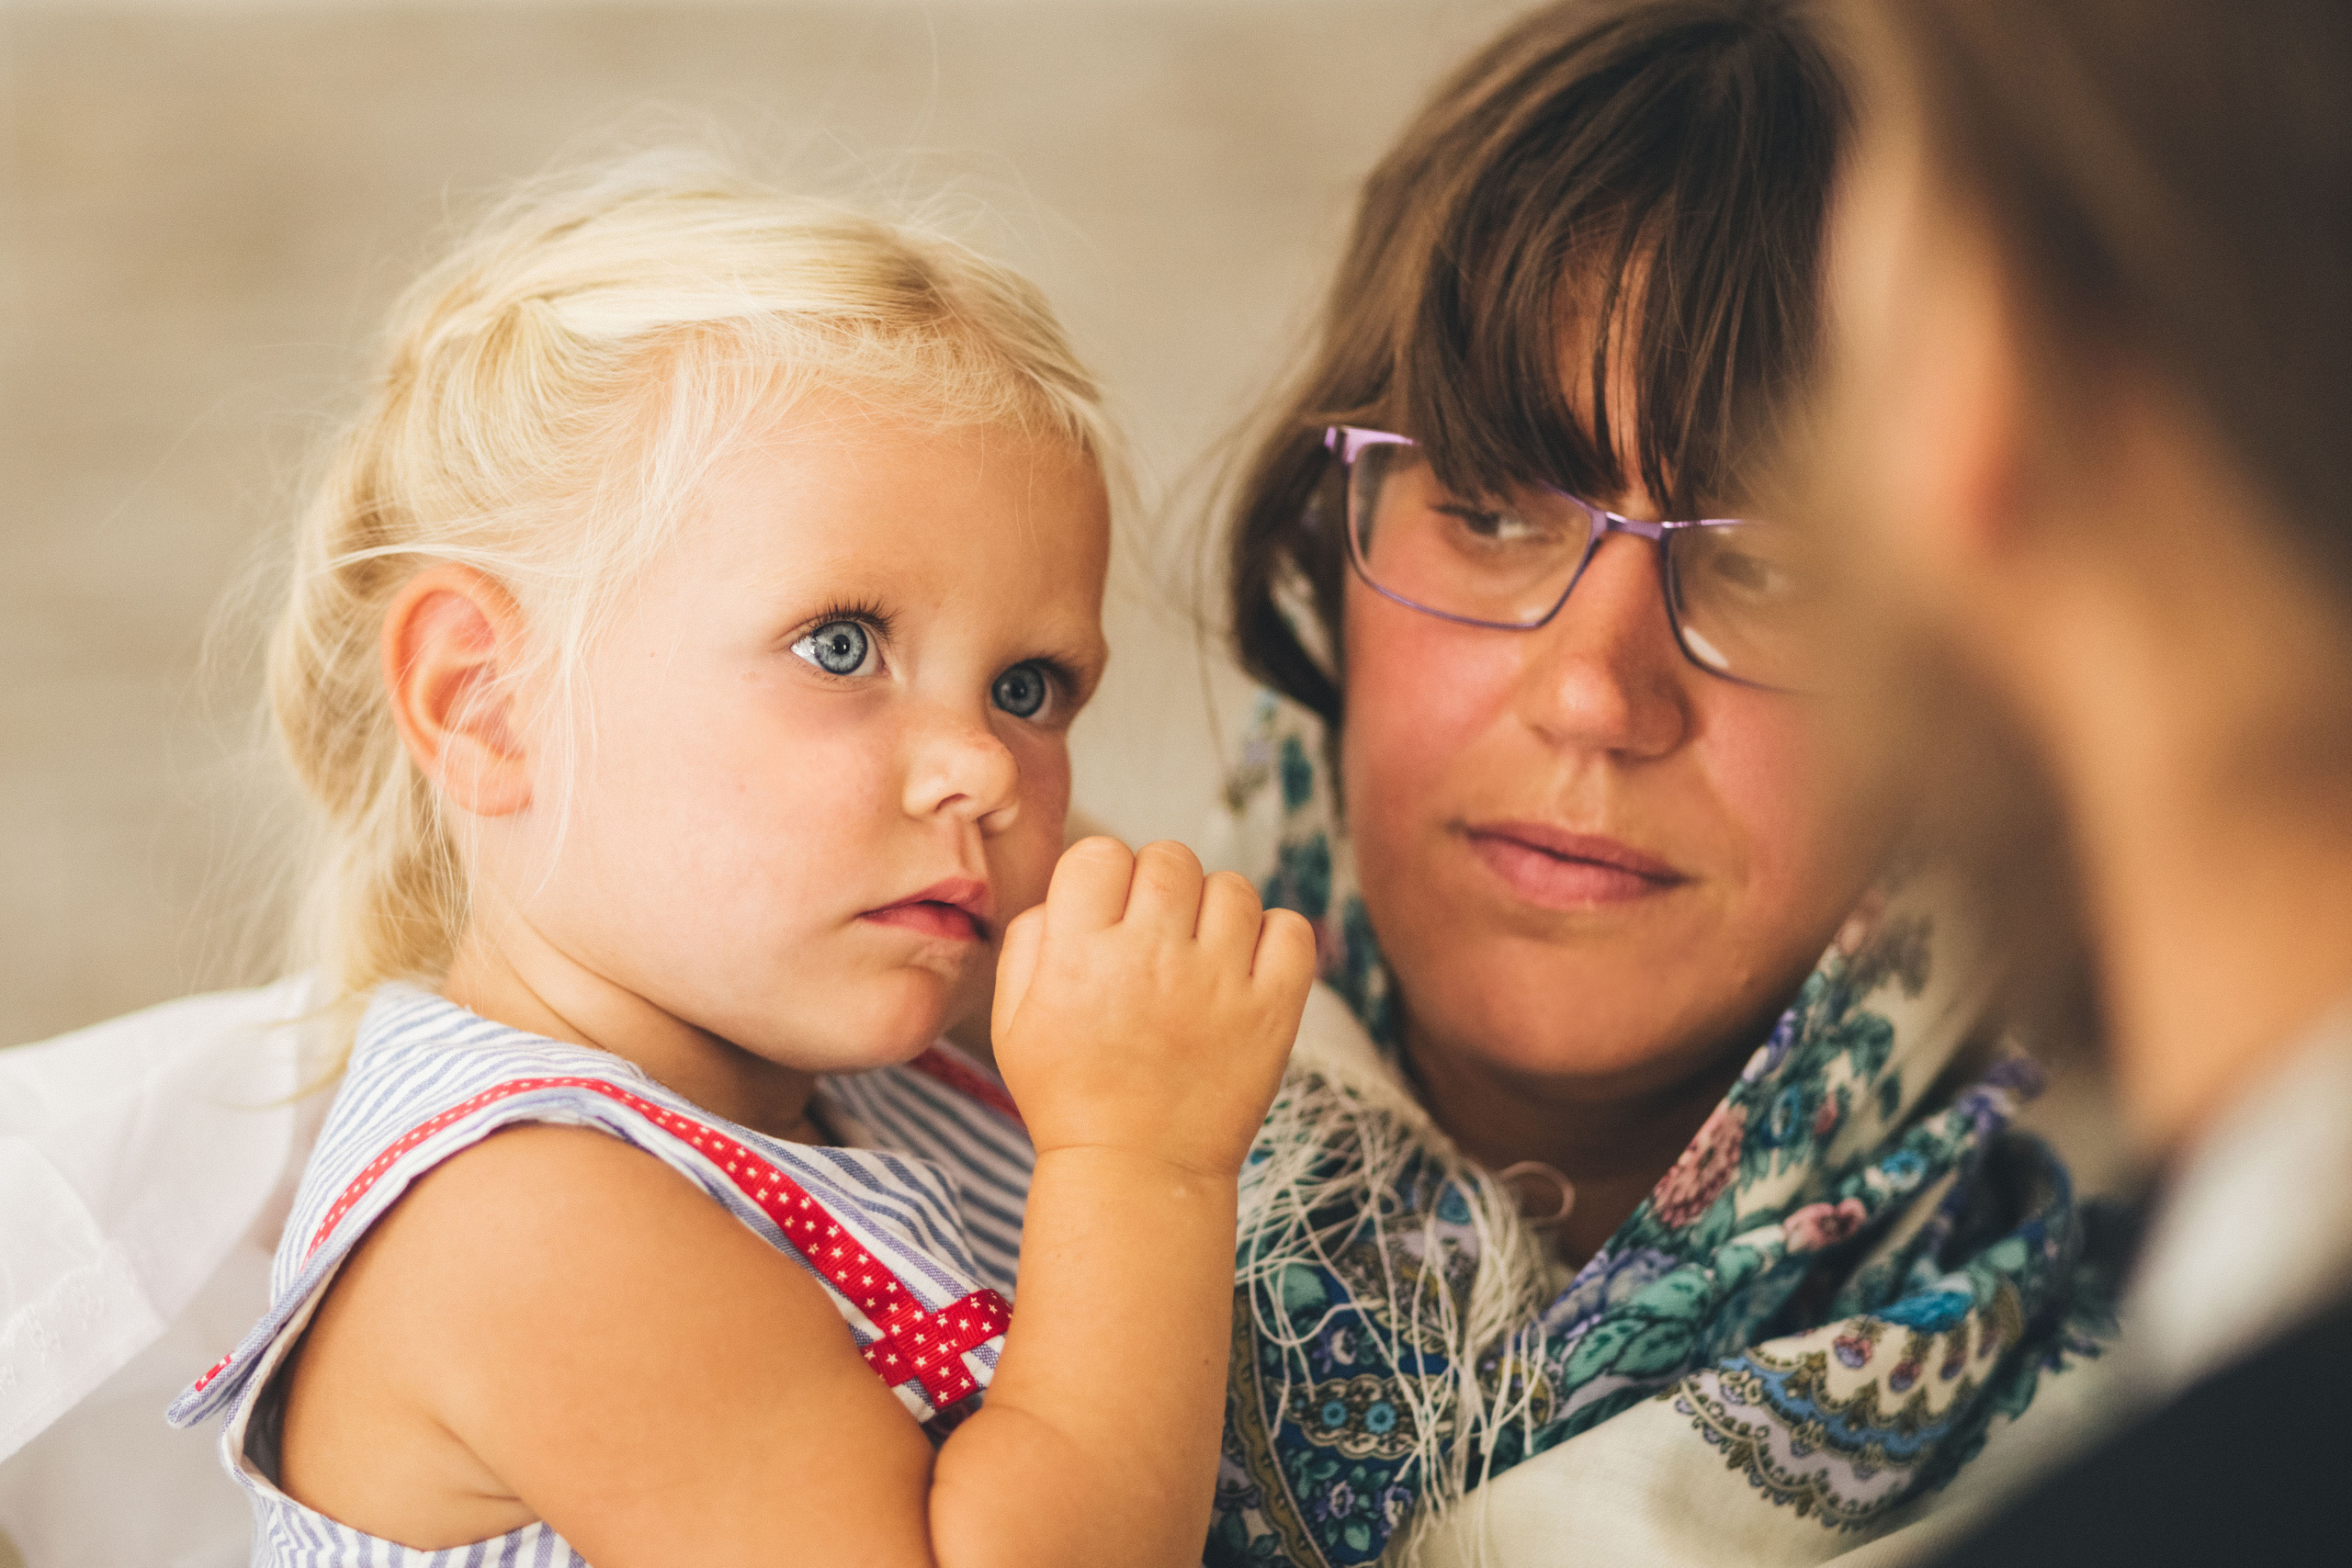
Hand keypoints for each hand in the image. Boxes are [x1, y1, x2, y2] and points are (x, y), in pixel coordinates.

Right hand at [990, 838, 1315, 1177]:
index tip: (1107, 913)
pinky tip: (1245, 967)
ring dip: (1214, 910)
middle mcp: (1150, 958)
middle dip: (1158, 884)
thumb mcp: (1014, 1020)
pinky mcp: (1271, 1011)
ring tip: (1200, 956)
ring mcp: (1217, 983)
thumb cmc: (1069, 1095)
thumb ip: (1031, 940)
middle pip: (1169, 858)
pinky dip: (1274, 936)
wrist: (1135, 1173)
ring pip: (1232, 886)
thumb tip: (1068, 892)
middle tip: (1155, 935)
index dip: (1102, 875)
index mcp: (1080, 954)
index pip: (1100, 852)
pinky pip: (1291, 929)